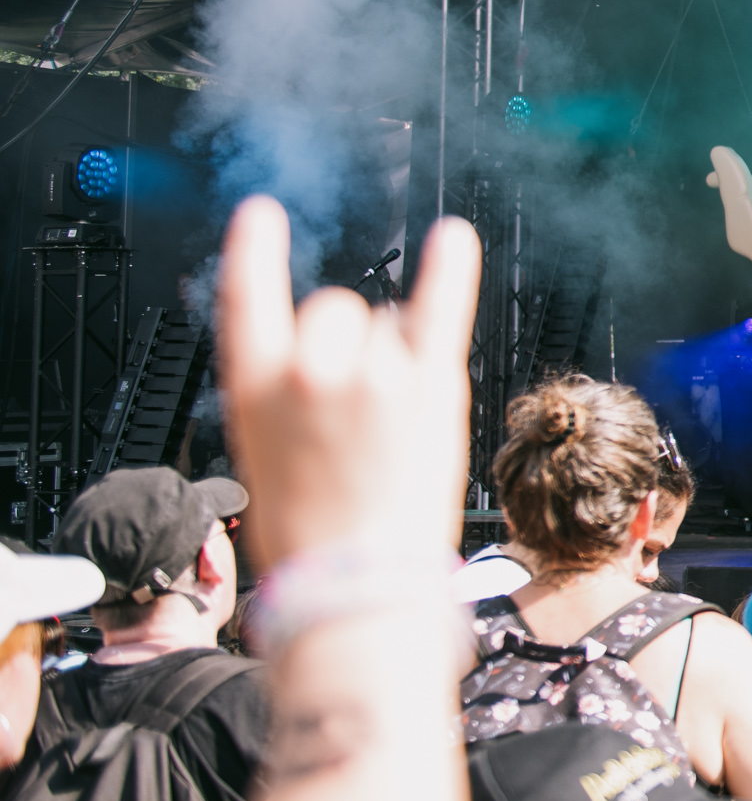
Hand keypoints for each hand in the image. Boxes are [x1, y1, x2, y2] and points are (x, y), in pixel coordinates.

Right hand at [217, 198, 479, 573]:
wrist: (353, 584)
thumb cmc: (308, 532)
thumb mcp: (265, 453)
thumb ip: (287, 392)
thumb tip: (324, 350)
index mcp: (255, 386)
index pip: (248, 296)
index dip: (254, 251)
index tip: (261, 215)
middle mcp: (312, 368)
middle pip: (335, 306)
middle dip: (347, 340)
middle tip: (355, 407)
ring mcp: (373, 373)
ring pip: (388, 324)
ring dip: (394, 356)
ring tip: (391, 426)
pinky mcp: (430, 387)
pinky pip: (442, 309)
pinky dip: (451, 270)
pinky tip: (454, 239)